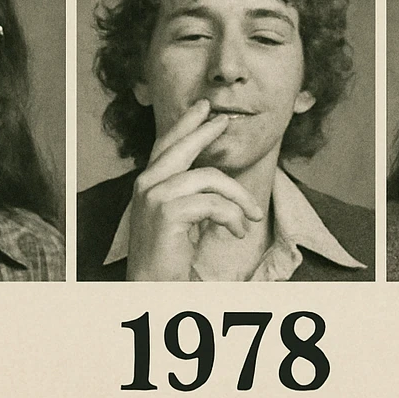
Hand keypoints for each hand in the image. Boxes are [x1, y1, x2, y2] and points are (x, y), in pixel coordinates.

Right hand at [125, 98, 263, 280]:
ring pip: (208, 178)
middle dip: (204, 131)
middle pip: (181, 147)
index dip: (186, 125)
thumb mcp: (183, 218)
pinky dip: (233, 217)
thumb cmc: (170, 257)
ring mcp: (154, 196)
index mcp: (149, 184)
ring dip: (238, 197)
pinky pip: (213, 203)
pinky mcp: (167, 212)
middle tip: (223, 121)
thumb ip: (193, 195)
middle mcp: (146, 185)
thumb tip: (217, 178)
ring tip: (251, 217)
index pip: (167, 145)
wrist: (153, 287)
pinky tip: (238, 231)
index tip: (204, 109)